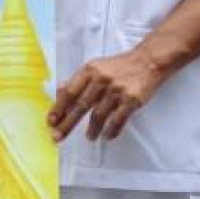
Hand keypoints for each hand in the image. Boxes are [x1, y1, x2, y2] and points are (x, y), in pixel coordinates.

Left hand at [49, 47, 171, 141]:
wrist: (148, 61)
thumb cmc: (120, 66)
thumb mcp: (96, 67)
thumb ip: (79, 80)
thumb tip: (60, 93)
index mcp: (89, 71)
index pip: (69, 91)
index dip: (58, 108)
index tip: (51, 121)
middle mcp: (101, 80)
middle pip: (80, 106)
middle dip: (67, 124)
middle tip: (58, 136)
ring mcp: (116, 90)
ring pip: (99, 115)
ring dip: (92, 129)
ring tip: (89, 137)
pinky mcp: (131, 100)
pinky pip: (118, 120)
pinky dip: (111, 130)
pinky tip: (107, 136)